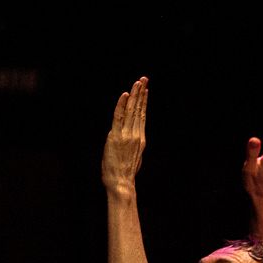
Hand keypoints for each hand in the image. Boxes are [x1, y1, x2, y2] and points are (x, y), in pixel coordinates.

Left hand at [101, 77, 147, 192]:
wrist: (122, 183)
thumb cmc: (125, 174)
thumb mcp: (133, 157)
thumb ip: (131, 145)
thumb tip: (128, 140)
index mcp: (140, 139)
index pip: (142, 116)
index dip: (144, 102)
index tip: (145, 90)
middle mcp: (136, 135)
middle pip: (139, 110)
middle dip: (141, 93)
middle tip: (144, 80)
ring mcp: (127, 135)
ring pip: (131, 111)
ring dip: (134, 95)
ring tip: (137, 83)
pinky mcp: (116, 136)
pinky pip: (119, 117)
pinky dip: (122, 105)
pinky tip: (125, 95)